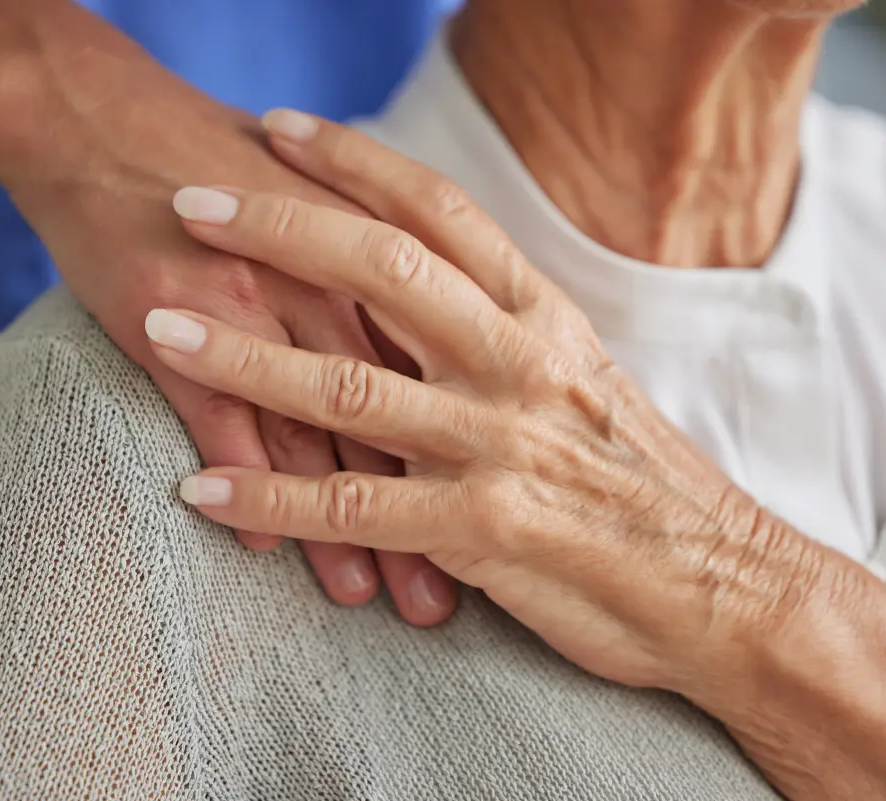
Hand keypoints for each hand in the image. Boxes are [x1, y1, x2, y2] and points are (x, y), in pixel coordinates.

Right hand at [0, 20, 454, 625]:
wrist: (101, 122)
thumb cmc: (215, 165)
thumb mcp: (319, 203)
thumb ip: (378, 275)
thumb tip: (427, 350)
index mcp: (368, 259)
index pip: (435, 375)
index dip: (467, 457)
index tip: (498, 530)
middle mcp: (322, 288)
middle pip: (389, 419)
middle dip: (421, 512)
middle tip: (445, 598)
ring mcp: (249, 307)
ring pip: (310, 436)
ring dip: (338, 527)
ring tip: (366, 596)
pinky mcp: (173, 324)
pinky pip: (219, 416)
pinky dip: (245, 483)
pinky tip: (262, 544)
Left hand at [145, 111, 798, 692]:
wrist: (723, 586)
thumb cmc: (642, 484)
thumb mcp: (580, 383)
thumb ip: (503, 337)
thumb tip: (424, 297)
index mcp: (541, 319)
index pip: (440, 215)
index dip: (357, 165)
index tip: (284, 130)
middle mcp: (517, 364)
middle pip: (383, 272)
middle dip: (281, 228)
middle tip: (191, 199)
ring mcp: (497, 445)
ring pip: (351, 386)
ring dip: (247, 357)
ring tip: (162, 330)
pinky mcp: (481, 531)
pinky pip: (353, 509)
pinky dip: (272, 496)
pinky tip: (203, 488)